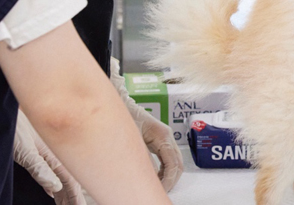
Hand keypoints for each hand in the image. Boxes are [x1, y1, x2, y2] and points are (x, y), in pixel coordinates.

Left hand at [13, 110, 84, 202]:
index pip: (71, 184)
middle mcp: (54, 156)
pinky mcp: (37, 152)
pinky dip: (55, 185)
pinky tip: (53, 191)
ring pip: (62, 178)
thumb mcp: (25, 150)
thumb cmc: (14, 126)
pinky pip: (51, 173)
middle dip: (73, 198)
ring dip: (65, 193)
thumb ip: (40, 168)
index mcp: (54, 157)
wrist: (3, 111)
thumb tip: (55, 187)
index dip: (76, 199)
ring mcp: (46, 154)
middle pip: (69, 183)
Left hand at [109, 59, 183, 191]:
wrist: (115, 102)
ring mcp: (164, 137)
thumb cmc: (122, 116)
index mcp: (163, 135)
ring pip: (174, 163)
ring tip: (155, 186)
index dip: (168, 182)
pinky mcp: (158, 139)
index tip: (159, 191)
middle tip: (157, 192)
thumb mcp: (131, 140)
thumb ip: (142, 159)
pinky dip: (163, 171)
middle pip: (178, 165)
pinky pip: (167, 159)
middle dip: (170, 181)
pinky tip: (152, 177)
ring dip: (167, 177)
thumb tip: (147, 177)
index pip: (174, 165)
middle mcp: (167, 136)